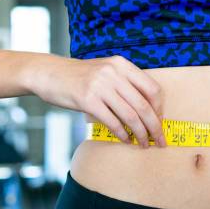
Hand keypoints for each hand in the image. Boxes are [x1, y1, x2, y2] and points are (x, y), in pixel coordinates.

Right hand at [29, 55, 165, 147]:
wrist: (49, 73)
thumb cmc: (79, 76)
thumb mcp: (106, 71)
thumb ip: (125, 83)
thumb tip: (147, 109)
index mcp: (122, 65)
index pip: (152, 88)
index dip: (159, 108)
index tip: (160, 122)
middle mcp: (114, 73)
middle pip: (144, 105)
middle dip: (155, 126)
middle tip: (160, 140)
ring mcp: (100, 86)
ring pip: (130, 115)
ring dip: (140, 133)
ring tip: (144, 143)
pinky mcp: (87, 100)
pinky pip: (112, 121)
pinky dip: (122, 133)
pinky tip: (126, 139)